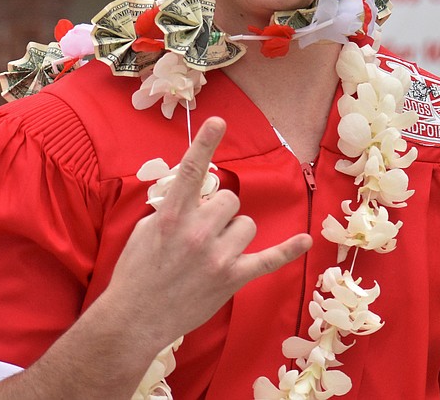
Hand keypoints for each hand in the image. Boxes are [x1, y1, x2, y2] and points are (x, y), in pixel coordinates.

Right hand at [0, 117, 311, 398]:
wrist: (134, 318)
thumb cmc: (136, 271)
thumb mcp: (145, 229)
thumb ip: (172, 206)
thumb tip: (194, 188)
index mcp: (172, 215)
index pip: (192, 171)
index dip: (205, 143)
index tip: (218, 121)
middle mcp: (197, 232)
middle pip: (229, 200)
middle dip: (218, 211)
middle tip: (200, 232)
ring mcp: (217, 256)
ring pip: (246, 223)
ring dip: (233, 232)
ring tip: (212, 251)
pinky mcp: (232, 278)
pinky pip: (267, 259)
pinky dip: (288, 250)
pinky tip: (305, 240)